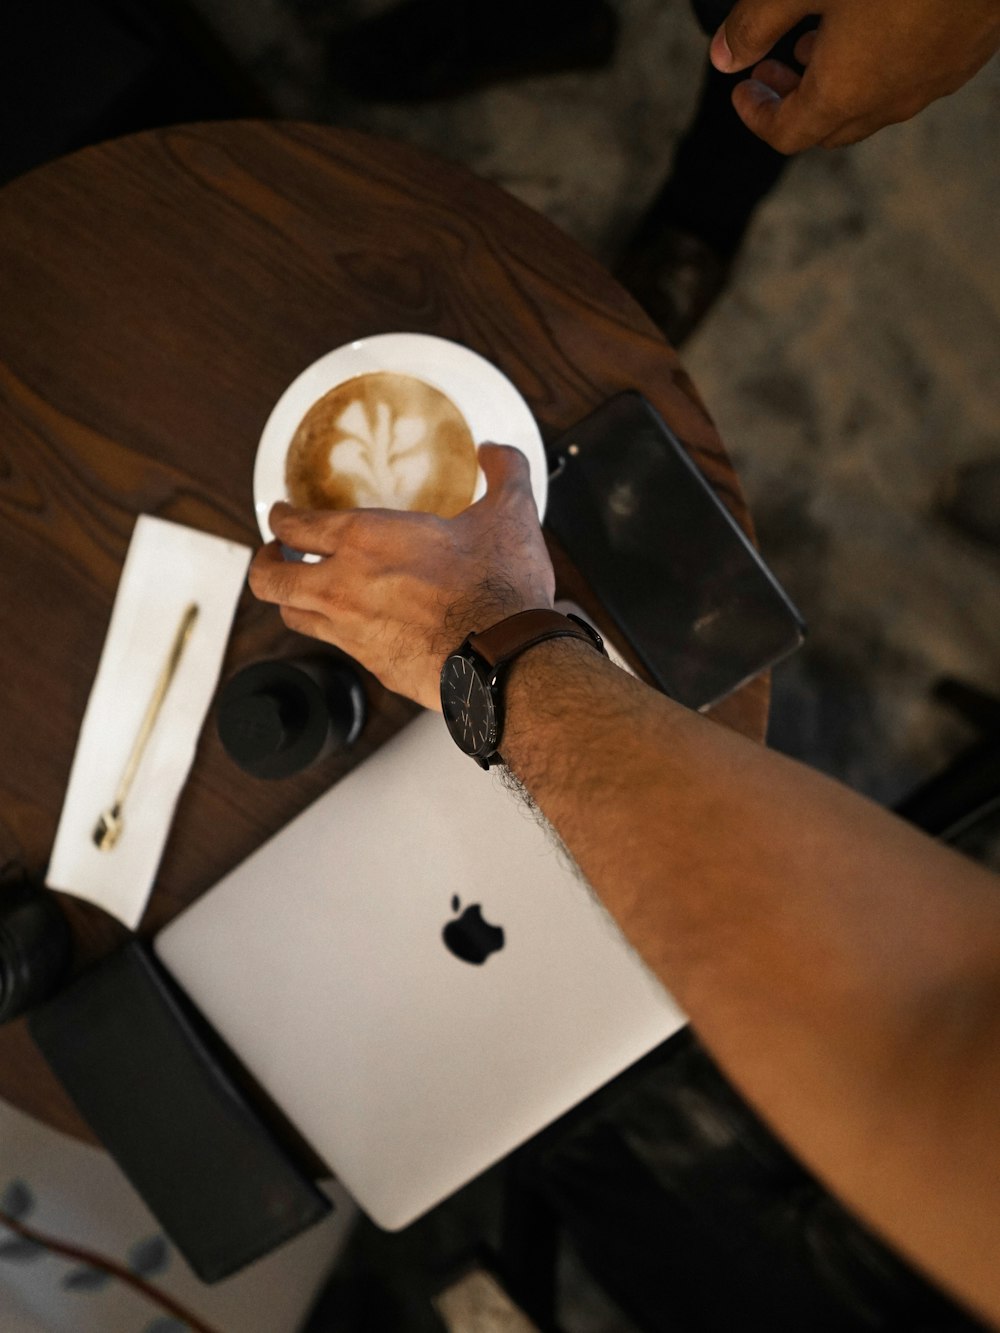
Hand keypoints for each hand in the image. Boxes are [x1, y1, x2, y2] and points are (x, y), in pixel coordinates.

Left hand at [247, 444, 554, 710]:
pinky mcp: (373, 666)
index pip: (295, 526)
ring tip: (303, 591)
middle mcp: (343, 587)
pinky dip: (335, 633)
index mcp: (364, 540)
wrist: (503, 660)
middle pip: (270, 579)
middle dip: (264, 564)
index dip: (280, 518)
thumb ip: (503, 472)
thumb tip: (496, 450)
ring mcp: (352, 632)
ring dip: (293, 600)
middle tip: (273, 555)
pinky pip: (336, 647)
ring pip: (293, 616)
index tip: (280, 515)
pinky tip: (354, 627)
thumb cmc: (498, 589)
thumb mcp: (509, 515)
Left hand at [711, 0, 999, 152]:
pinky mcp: (965, 56)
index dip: (757, 117)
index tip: (742, 91)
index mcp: (843, 94)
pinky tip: (875, 29)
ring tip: (814, 46)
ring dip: (836, 88)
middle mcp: (889, 102)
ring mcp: (933, 83)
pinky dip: (878, 71)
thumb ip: (757, 22)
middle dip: (792, 108)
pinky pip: (911, 81)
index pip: (786, 135)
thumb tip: (721, 57)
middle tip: (770, 73)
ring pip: (872, 107)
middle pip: (828, 130)